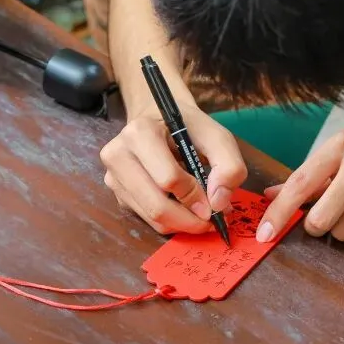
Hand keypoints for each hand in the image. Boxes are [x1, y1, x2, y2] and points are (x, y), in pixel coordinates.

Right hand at [100, 101, 246, 233]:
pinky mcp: (117, 194)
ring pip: (151, 218)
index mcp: (140, 133)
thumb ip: (229, 165)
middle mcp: (118, 155)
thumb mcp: (217, 137)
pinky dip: (170, 221)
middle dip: (189, 219)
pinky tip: (182, 206)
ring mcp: (113, 176)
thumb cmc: (190, 128)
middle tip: (210, 221)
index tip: (215, 205)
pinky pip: (146, 219)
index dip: (195, 197)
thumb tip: (219, 203)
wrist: (161, 120)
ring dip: (180, 223)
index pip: (168, 179)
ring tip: (199, 212)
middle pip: (156, 205)